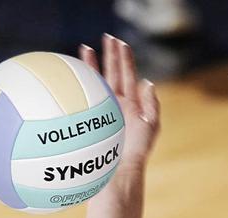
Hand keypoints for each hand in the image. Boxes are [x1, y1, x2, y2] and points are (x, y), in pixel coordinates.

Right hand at [79, 34, 159, 173]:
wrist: (118, 170)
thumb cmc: (136, 152)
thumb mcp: (151, 127)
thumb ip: (152, 105)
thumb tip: (148, 83)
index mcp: (130, 106)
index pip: (127, 76)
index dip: (124, 59)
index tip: (119, 42)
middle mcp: (115, 107)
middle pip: (112, 75)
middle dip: (109, 55)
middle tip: (105, 37)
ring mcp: (101, 113)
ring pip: (97, 84)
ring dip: (93, 66)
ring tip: (85, 49)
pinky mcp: (90, 121)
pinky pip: (85, 100)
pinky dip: (82, 86)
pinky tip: (75, 75)